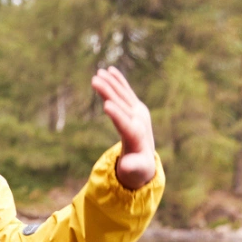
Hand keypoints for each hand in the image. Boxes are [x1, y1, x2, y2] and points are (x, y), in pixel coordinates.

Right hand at [91, 66, 157, 189]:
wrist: (146, 159)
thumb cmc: (138, 168)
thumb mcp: (134, 171)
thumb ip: (131, 167)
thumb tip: (126, 166)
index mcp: (137, 136)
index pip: (126, 124)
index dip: (117, 115)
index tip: (106, 105)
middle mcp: (139, 120)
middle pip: (122, 104)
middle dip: (108, 92)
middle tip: (95, 80)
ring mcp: (139, 112)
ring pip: (123, 95)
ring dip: (111, 83)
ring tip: (98, 73)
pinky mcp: (137, 107)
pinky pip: (126, 91)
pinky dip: (118, 81)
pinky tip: (109, 70)